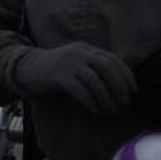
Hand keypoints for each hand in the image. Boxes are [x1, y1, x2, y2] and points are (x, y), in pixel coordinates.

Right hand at [11, 42, 135, 115]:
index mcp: (87, 48)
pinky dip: (90, 102)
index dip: (126, 75)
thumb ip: (94, 67)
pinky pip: (80, 90)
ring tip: (110, 111)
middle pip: (107, 68)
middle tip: (123, 103)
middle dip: (118, 87)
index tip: (133, 90)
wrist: (27, 68)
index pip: (113, 60)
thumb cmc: (55, 70)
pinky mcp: (58, 76)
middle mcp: (80, 53)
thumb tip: (118, 86)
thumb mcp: (76, 62)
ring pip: (95, 81)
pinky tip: (95, 110)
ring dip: (106, 98)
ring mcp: (68, 63)